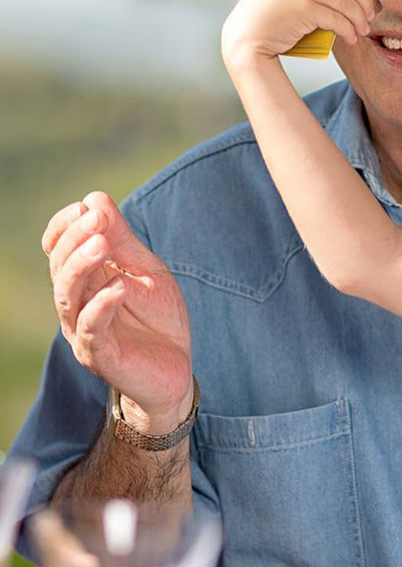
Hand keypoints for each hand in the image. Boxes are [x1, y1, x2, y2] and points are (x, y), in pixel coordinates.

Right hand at [43, 191, 192, 429]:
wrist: (176, 367)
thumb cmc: (159, 317)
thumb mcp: (148, 270)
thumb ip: (123, 240)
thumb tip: (95, 199)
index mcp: (86, 279)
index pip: (59, 247)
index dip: (67, 226)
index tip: (85, 207)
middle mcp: (77, 303)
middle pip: (61, 267)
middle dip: (75, 239)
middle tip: (95, 220)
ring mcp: (84, 329)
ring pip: (68, 295)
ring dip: (82, 266)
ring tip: (100, 244)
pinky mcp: (100, 354)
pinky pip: (90, 329)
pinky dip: (102, 306)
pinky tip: (119, 287)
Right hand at [221, 0, 374, 73]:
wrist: (247, 36)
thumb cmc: (272, 15)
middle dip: (365, 0)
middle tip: (370, 15)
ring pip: (345, 1)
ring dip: (360, 18)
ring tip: (363, 30)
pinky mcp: (303, 8)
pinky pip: (337, 18)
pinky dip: (348, 30)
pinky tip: (351, 37)